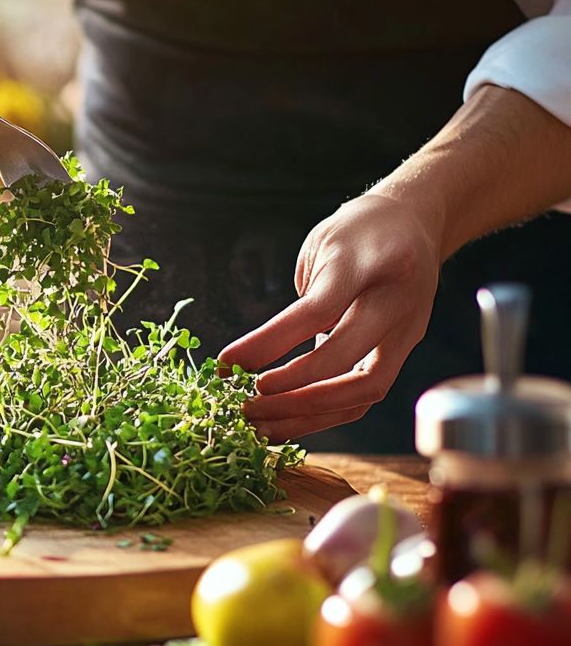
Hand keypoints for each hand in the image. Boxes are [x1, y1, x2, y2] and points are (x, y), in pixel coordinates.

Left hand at [218, 193, 440, 440]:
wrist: (417, 220)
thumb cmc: (357, 232)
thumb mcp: (320, 246)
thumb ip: (297, 302)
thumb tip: (246, 362)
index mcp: (370, 262)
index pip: (316, 311)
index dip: (269, 343)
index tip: (228, 363)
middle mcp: (397, 299)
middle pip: (345, 358)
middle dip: (291, 391)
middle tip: (246, 403)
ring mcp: (408, 330)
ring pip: (363, 390)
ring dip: (308, 415)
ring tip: (260, 425)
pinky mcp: (406, 350)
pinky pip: (365, 394)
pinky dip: (324, 414)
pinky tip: (286, 421)